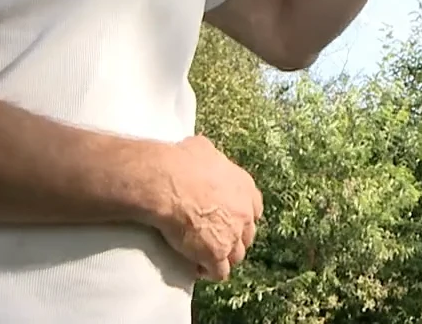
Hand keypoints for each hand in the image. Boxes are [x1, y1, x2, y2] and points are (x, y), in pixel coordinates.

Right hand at [150, 135, 261, 281]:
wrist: (167, 184)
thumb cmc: (181, 163)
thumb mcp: (201, 148)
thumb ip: (210, 157)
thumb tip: (200, 150)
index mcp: (245, 188)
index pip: (254, 208)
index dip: (242, 216)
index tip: (231, 219)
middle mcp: (244, 213)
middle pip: (247, 234)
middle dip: (235, 238)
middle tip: (218, 239)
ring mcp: (233, 236)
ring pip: (237, 256)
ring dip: (225, 257)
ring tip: (208, 257)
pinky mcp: (216, 254)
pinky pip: (219, 272)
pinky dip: (210, 272)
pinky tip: (199, 269)